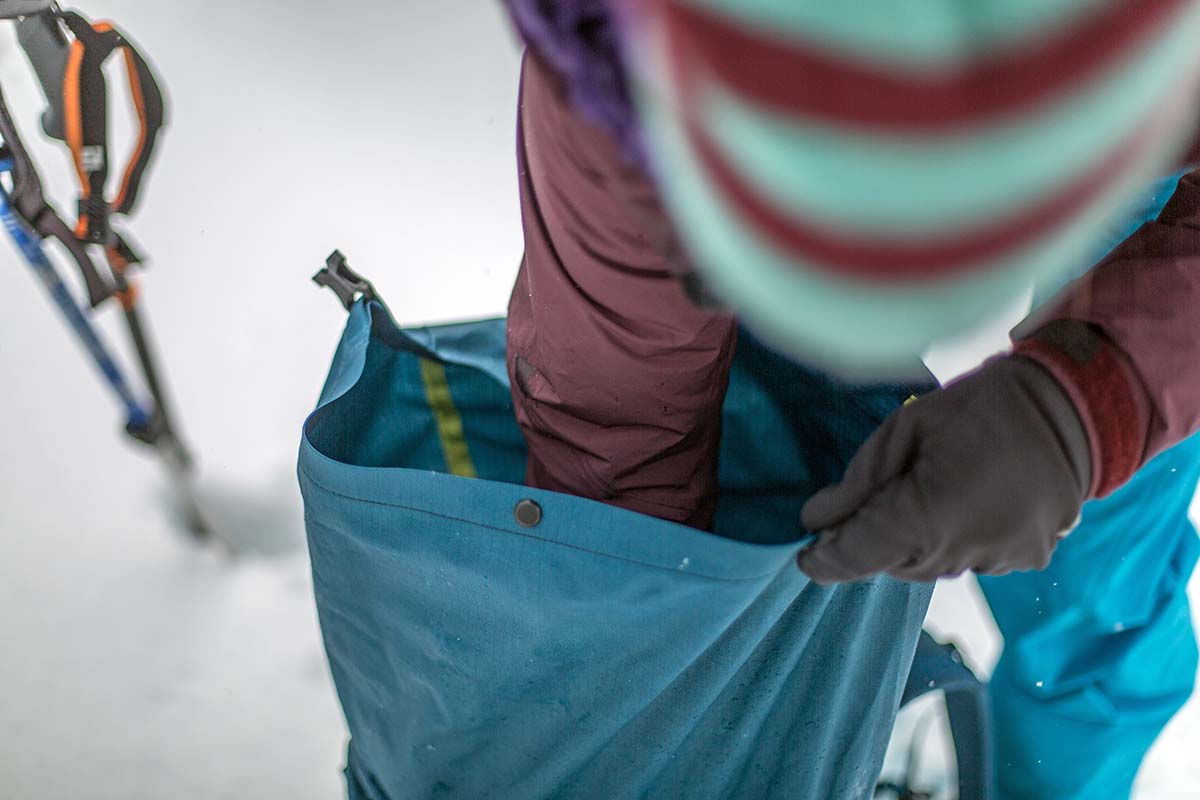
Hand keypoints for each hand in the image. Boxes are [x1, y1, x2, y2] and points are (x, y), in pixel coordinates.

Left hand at [797, 355, 1090, 583]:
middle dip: (869, 540)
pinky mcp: (1023, 560)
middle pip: (891, 563)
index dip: (826, 560)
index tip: (805, 557)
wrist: (1072, 408)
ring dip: (909, 541)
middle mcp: (963, 551)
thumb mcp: (905, 428)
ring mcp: (998, 560)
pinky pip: (965, 560)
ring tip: (917, 494)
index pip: (859, 554)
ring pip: (927, 565)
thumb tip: (816, 519)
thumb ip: (858, 481)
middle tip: (858, 507)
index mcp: (929, 516)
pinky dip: (948, 541)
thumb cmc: (980, 407)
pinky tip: (958, 502)